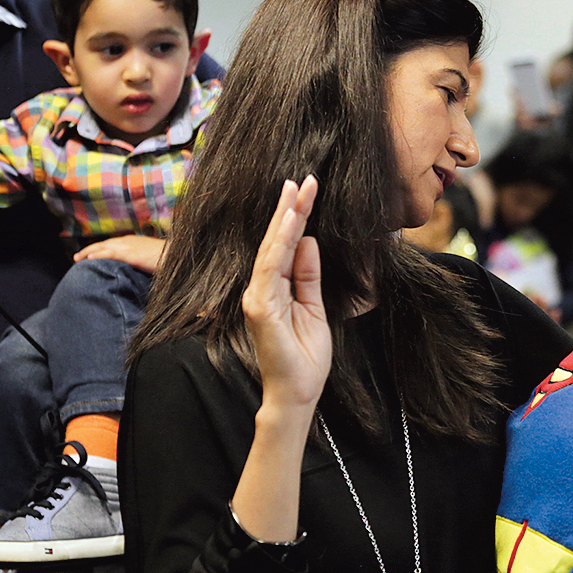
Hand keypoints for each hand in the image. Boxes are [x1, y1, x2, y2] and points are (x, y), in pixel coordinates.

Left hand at [74, 235, 165, 271]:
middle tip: (78, 257)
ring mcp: (128, 245)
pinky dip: (98, 255)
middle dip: (90, 250)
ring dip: (89, 252)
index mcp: (134, 241)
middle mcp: (128, 241)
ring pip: (102, 247)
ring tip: (77, 258)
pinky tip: (89, 260)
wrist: (176, 254)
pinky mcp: (129, 253)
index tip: (92, 255)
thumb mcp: (152, 259)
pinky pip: (109, 253)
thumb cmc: (168, 259)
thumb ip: (142, 262)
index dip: (100, 249)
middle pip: (104, 244)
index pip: (112, 244)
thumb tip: (139, 270)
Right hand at [241, 176, 330, 411]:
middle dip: (290, 209)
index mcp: (274, 289)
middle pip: (276, 241)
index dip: (295, 218)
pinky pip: (270, 269)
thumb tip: (308, 241)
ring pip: (271, 249)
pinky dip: (280, 245)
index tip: (307, 190)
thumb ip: (308, 275)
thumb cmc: (305, 356)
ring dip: (285, 220)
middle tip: (303, 179)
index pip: (284, 246)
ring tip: (297, 192)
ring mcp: (257, 297)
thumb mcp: (314, 307)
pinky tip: (291, 224)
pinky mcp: (260, 307)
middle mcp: (261, 289)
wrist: (297, 393)